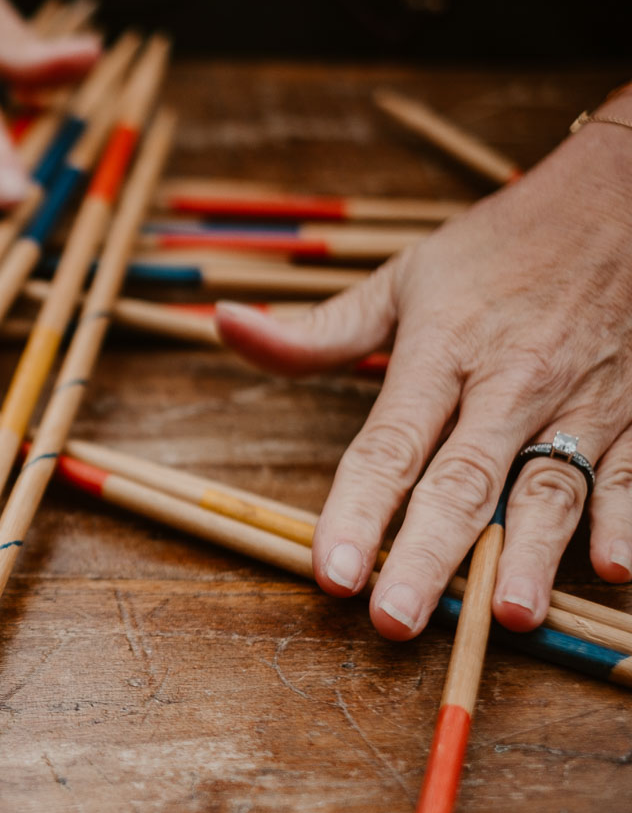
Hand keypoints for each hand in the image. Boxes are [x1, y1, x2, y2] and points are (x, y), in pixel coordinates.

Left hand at [216, 104, 631, 639]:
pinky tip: (616, 569)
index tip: (330, 572)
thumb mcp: (403, 277)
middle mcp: (511, 383)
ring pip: (553, 485)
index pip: (389, 444)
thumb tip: (222, 322)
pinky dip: (630, 517)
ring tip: (509, 614)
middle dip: (429, 554)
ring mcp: (585, 398)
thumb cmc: (500, 248)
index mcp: (442, 352)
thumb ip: (317, 330)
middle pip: (463, 480)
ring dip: (531, 552)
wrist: (626, 193)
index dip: (356, 510)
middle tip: (396, 619)